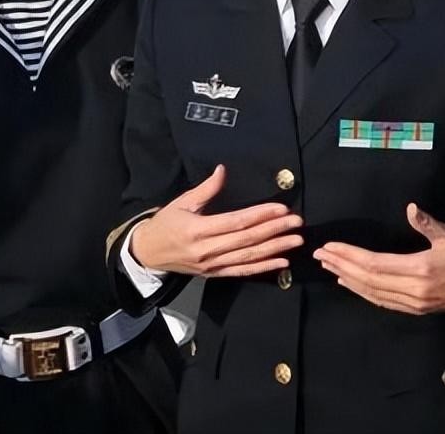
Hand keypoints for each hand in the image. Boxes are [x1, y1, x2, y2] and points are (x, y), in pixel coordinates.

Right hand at [130, 165, 303, 277]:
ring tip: (295, 241)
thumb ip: (206, 188)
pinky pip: (242, 271)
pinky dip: (263, 268)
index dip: (260, 215)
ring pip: (248, 257)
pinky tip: (281, 262)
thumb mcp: (182, 202)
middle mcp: (207, 250)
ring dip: (275, 249)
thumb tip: (223, 170)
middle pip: (247, 240)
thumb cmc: (165, 224)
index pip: (236, 222)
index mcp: (198, 230)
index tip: (281, 208)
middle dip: (274, 230)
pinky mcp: (214, 274)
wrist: (148, 253)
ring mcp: (211, 265)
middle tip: (296, 222)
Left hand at [313, 203, 444, 314]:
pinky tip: (350, 284)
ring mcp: (413, 303)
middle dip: (341, 266)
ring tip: (329, 267)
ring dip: (347, 279)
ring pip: (372, 293)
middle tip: (320, 255)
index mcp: (420, 269)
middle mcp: (413, 290)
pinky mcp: (415, 309)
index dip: (350, 255)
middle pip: (367, 279)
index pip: (375, 263)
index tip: (331, 247)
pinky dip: (362, 292)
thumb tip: (411, 208)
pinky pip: (382, 301)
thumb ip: (428, 224)